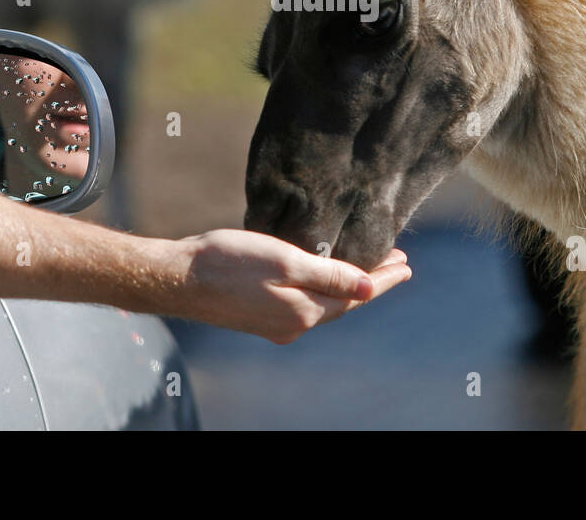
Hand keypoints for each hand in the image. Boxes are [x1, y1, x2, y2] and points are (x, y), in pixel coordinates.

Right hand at [164, 229, 410, 343]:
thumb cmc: (228, 262)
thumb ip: (330, 276)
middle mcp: (294, 325)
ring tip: (369, 267)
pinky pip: (305, 305)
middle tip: (397, 261)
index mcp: (305, 312)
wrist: (178, 278)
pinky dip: (324, 290)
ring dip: (349, 286)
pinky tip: (325, 278)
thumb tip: (372, 288)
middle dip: (372, 281)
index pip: (358, 295)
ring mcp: (276, 324)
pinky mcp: (260, 317)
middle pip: (345, 303)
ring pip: (325, 305)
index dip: (384, 278)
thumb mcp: (285, 260)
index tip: (407, 263)